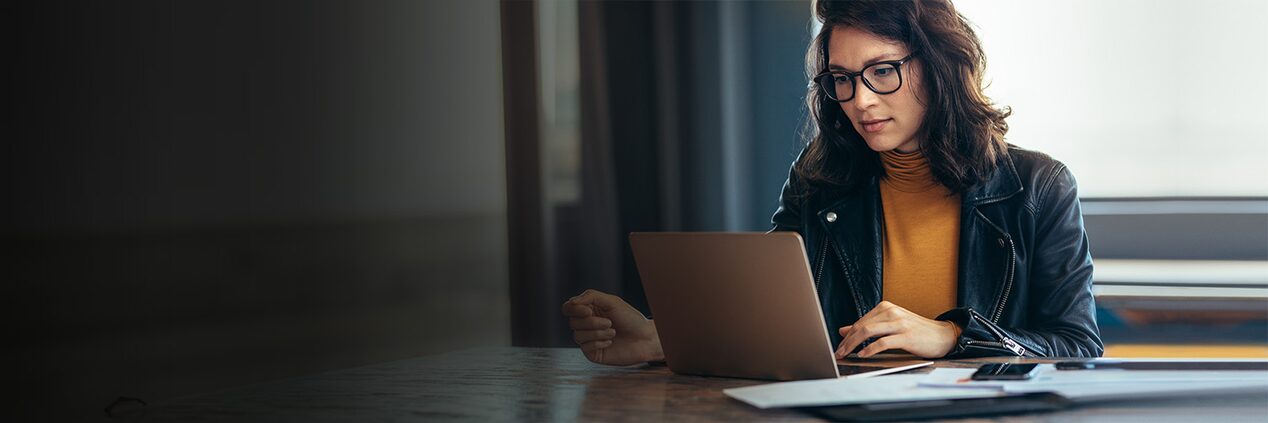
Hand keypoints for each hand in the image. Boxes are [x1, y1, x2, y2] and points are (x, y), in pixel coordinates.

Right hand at [561, 289, 663, 365]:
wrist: (645, 338)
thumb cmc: (630, 318)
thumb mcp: (611, 301)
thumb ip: (590, 296)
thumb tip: (571, 302)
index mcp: (589, 310)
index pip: (568, 308)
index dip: (574, 309)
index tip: (589, 310)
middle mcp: (586, 324)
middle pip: (572, 322)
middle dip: (592, 322)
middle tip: (610, 322)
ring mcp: (589, 339)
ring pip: (578, 336)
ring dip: (597, 333)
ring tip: (613, 332)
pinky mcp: (593, 353)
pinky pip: (585, 348)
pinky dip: (599, 343)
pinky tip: (611, 342)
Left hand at [835, 301, 961, 358]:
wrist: (943, 335)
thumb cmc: (916, 331)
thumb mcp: (890, 325)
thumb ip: (868, 326)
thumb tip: (843, 330)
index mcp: (886, 308)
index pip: (860, 321)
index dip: (847, 336)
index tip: (838, 347)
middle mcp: (891, 312)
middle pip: (861, 326)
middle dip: (847, 341)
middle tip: (838, 353)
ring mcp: (899, 323)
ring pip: (868, 332)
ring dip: (854, 345)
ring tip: (846, 354)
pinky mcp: (906, 336)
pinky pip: (883, 342)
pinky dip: (870, 349)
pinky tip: (863, 355)